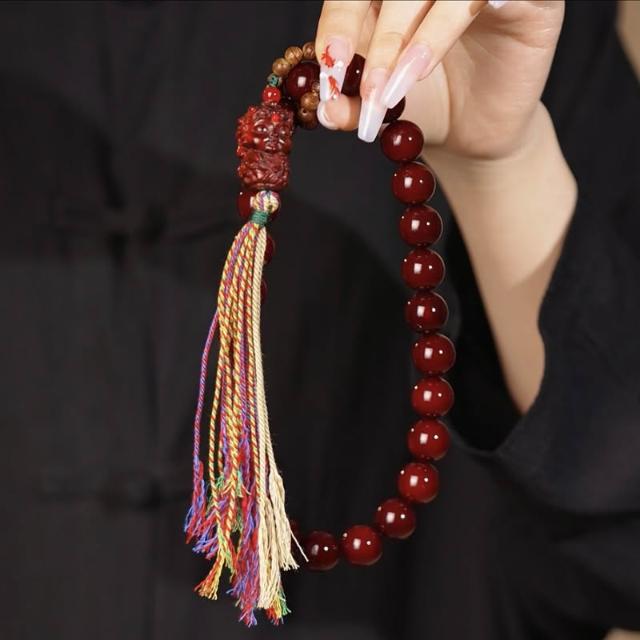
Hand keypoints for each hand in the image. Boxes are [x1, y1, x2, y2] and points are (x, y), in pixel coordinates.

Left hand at [315, 0, 563, 161]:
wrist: (476, 133)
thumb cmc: (426, 106)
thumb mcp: (382, 106)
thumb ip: (352, 104)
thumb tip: (327, 111)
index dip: (341, 17)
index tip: (332, 63)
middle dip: (382, 38)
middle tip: (371, 89)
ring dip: (421, 37)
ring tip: (402, 88)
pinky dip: (477, 6)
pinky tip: (466, 28)